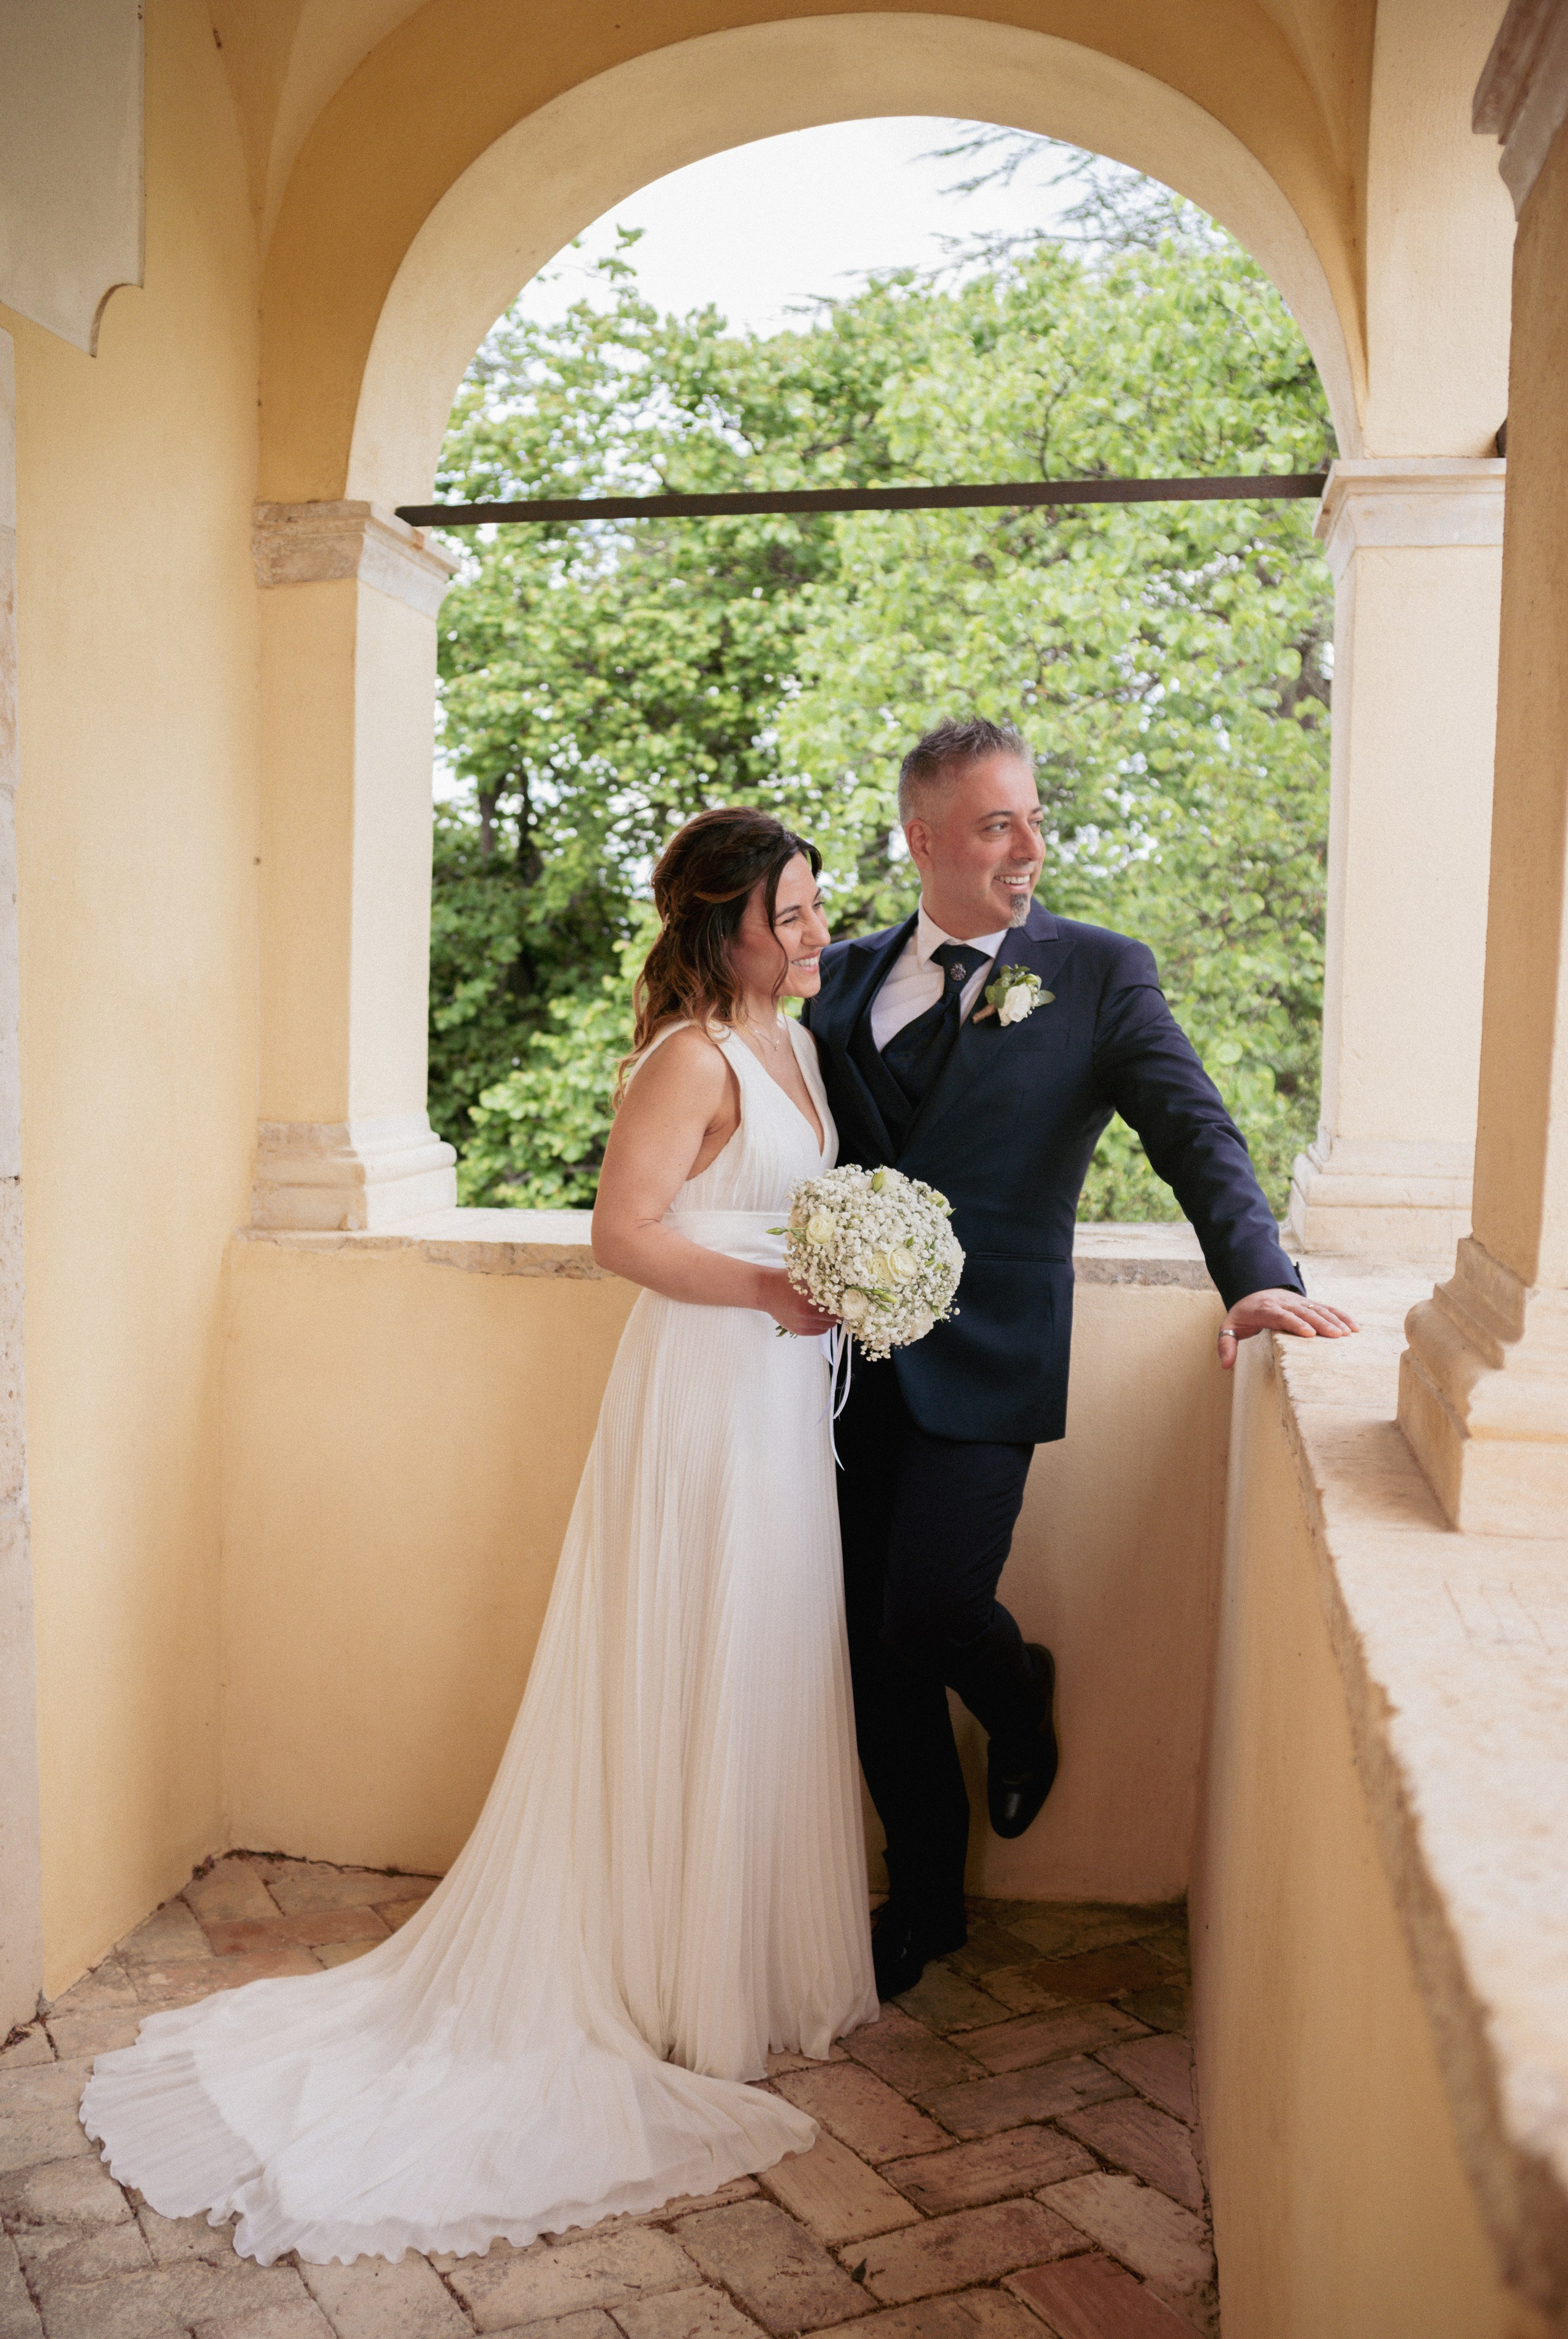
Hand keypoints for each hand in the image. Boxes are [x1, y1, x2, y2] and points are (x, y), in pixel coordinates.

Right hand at [758, 1267, 838, 1337]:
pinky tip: (819, 1316)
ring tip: (828, 1310)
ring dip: (830, 1320)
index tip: (845, 1301)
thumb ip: (823, 1282)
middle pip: (833, 1319)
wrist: (765, 1291)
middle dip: (837, 1312)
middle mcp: (805, 1316)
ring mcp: (801, 1325)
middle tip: (838, 1305)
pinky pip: (818, 1332)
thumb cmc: (786, 1280)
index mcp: (809, 1301)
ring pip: (827, 1327)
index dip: (843, 1305)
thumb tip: (844, 1286)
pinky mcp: (797, 1331)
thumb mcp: (806, 1276)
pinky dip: (822, 1325)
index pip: (836, 1308)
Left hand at [1217, 1287, 1358, 1369]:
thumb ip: (1226, 1343)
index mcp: (1266, 1309)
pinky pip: (1326, 1308)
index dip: (1296, 1323)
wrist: (1254, 1288)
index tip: (1309, 1334)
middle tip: (1337, 1336)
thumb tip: (1225, 1364)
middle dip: (1321, 1323)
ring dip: (1334, 1320)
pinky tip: (1354, 1326)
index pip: (1282, 1316)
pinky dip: (1341, 1315)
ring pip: (1318, 1309)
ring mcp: (1299, 1302)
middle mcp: (1285, 1304)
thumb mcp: (1230, 1325)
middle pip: (1305, 1313)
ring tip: (1348, 1333)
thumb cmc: (1244, 1312)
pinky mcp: (1308, 1303)